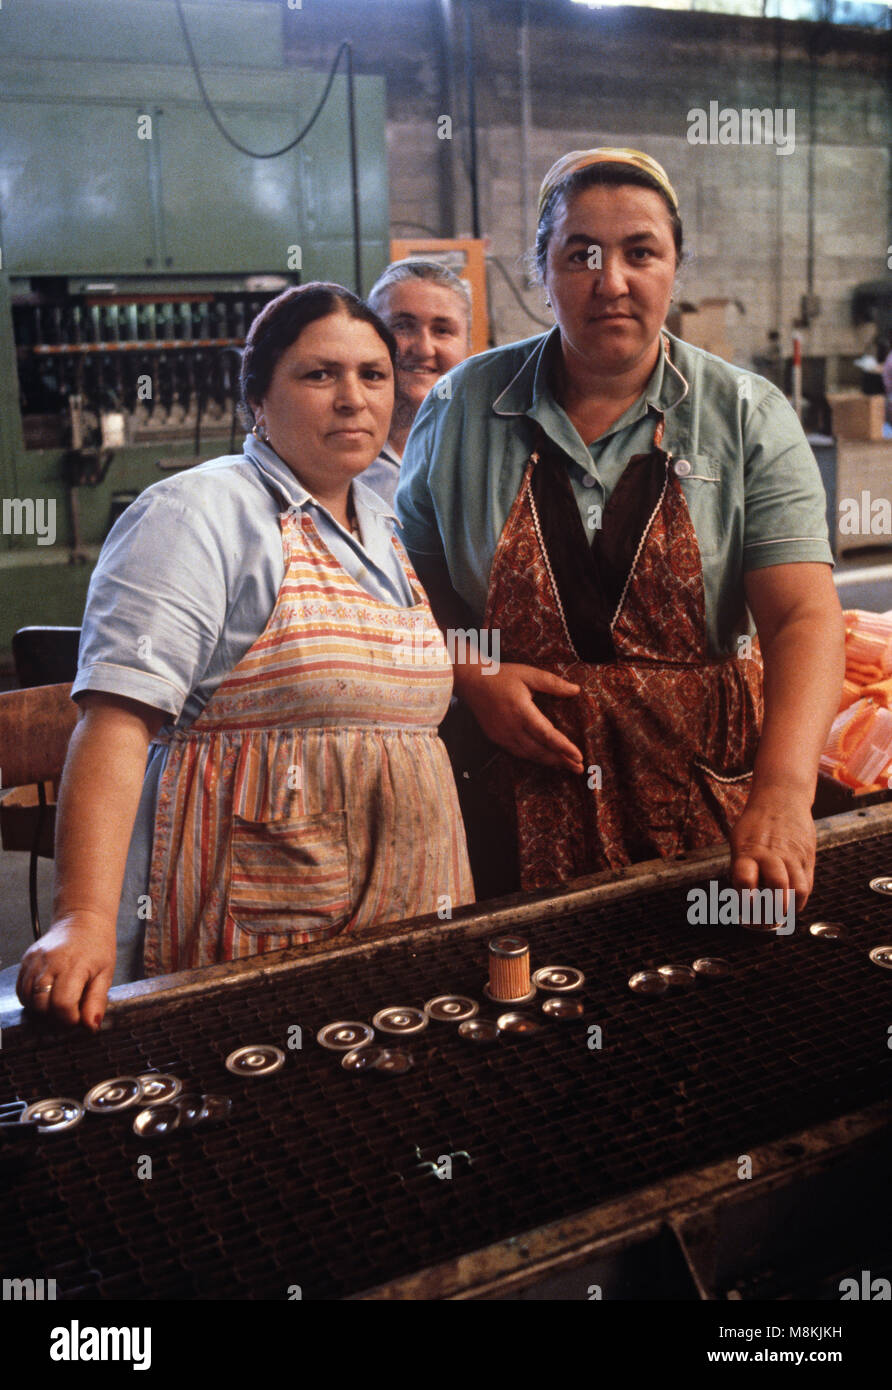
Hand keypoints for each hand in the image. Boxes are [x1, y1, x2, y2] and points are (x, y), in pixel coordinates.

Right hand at [17, 914, 115, 1030]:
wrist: (82, 919)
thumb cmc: (97, 945)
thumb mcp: (106, 973)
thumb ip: (97, 1001)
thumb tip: (91, 1026)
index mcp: (74, 965)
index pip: (62, 1004)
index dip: (69, 1018)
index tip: (78, 1017)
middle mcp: (51, 962)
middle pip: (42, 1004)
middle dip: (55, 1015)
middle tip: (69, 1010)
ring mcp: (36, 961)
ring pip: (28, 999)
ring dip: (41, 1008)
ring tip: (57, 1001)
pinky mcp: (27, 960)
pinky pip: (21, 988)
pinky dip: (30, 998)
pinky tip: (45, 994)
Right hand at [456, 662, 583, 772]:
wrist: (472, 682)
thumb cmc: (501, 676)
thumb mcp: (529, 674)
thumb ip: (553, 683)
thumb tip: (576, 690)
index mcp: (521, 711)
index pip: (546, 735)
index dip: (563, 747)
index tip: (579, 757)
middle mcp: (511, 727)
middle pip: (540, 750)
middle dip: (561, 760)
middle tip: (579, 768)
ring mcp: (502, 735)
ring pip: (529, 755)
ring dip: (549, 762)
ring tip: (567, 766)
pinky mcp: (497, 738)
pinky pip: (518, 753)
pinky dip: (534, 758)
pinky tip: (545, 759)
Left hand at [729, 789, 815, 921]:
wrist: (782, 799)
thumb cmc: (756, 825)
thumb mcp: (740, 841)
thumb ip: (741, 868)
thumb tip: (741, 899)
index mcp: (747, 851)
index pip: (745, 877)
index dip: (745, 897)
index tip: (746, 911)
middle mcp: (770, 855)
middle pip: (776, 885)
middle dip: (772, 909)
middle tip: (766, 921)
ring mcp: (791, 856)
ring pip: (796, 888)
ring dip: (790, 908)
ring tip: (781, 916)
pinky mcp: (807, 857)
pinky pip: (806, 884)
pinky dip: (800, 899)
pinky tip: (793, 904)